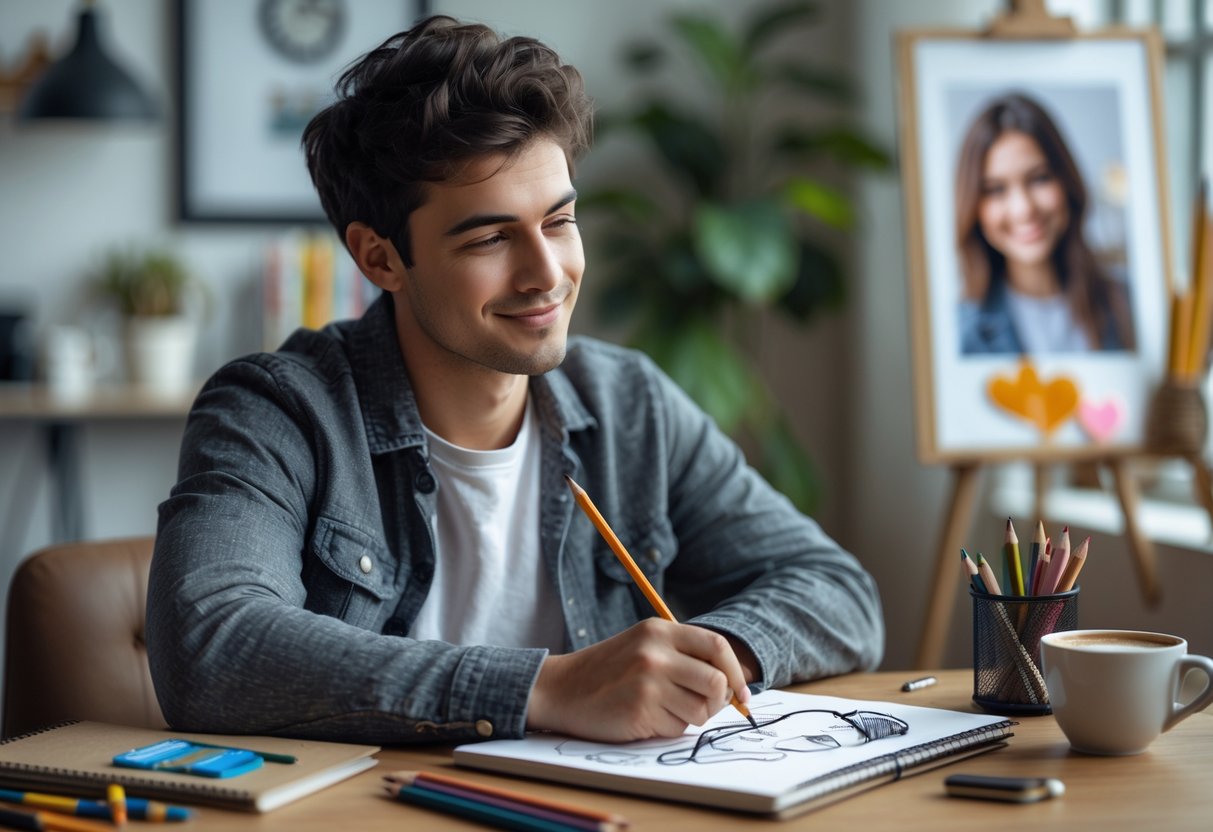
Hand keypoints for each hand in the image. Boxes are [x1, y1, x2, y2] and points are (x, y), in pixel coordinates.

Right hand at [525, 618, 751, 741]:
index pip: (717, 646)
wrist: (560, 689)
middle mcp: (656, 652)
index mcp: (659, 631)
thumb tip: (733, 685)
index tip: (742, 695)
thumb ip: (684, 656)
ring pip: (701, 710)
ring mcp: (648, 681)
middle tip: (698, 707)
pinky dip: (667, 729)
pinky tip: (643, 717)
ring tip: (663, 710)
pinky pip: (677, 728)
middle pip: (717, 682)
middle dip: (716, 702)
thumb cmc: (608, 672)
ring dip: (689, 717)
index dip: (736, 673)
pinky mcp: (640, 709)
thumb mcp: (644, 646)